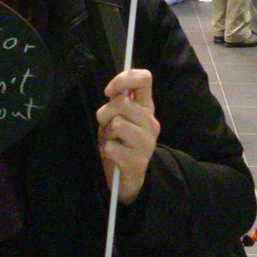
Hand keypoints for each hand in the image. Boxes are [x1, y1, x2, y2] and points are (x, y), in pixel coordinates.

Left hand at [96, 69, 159, 204]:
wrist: (126, 177)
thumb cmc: (119, 140)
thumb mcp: (117, 117)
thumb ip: (117, 102)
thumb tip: (112, 90)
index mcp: (146, 107)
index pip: (144, 79)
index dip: (123, 79)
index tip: (108, 92)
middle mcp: (151, 122)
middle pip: (122, 103)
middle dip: (105, 113)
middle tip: (105, 125)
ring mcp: (147, 142)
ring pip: (117, 124)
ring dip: (107, 134)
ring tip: (111, 141)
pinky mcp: (139, 162)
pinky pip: (112, 147)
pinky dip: (106, 151)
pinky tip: (113, 155)